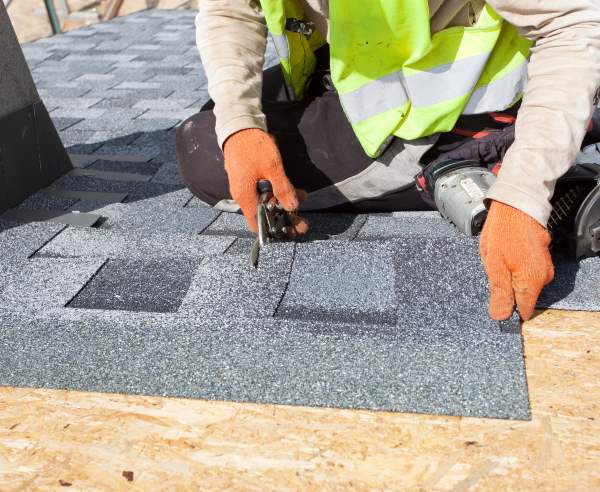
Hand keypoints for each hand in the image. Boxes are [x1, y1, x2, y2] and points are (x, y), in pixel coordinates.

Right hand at [223, 128, 308, 233]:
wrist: (239, 124)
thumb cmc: (253, 146)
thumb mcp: (272, 167)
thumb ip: (282, 189)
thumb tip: (292, 208)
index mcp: (245, 197)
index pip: (257, 225)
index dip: (274, 232)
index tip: (291, 231)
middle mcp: (243, 195)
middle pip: (266, 215)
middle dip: (286, 218)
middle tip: (304, 222)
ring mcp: (246, 186)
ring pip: (268, 202)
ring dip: (285, 202)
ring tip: (303, 197)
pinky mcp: (250, 178)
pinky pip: (265, 191)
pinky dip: (279, 192)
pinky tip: (294, 189)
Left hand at [480, 200, 553, 320]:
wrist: (517, 205)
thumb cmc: (503, 232)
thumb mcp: (494, 265)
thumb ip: (499, 292)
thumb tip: (500, 316)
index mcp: (531, 282)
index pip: (524, 311)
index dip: (509, 309)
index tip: (497, 301)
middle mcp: (544, 277)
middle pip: (524, 296)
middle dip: (508, 289)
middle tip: (496, 271)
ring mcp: (545, 267)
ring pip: (525, 283)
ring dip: (511, 276)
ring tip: (501, 259)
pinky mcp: (543, 258)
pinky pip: (528, 271)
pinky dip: (517, 266)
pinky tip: (508, 254)